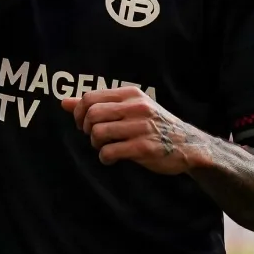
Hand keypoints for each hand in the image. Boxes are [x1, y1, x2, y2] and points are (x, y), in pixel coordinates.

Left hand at [62, 87, 209, 174]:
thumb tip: (63, 103)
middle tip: (93, 136)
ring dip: (95, 144)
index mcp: (130, 95)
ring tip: (103, 147)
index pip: (90, 97)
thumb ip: (98, 104)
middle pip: (91, 114)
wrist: (189, 145)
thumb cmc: (154, 125)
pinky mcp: (144, 147)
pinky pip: (110, 151)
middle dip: (85, 128)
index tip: (81, 123)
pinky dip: (104, 157)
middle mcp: (136, 108)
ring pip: (98, 132)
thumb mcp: (129, 108)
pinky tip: (110, 158)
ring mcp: (141, 127)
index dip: (78, 112)